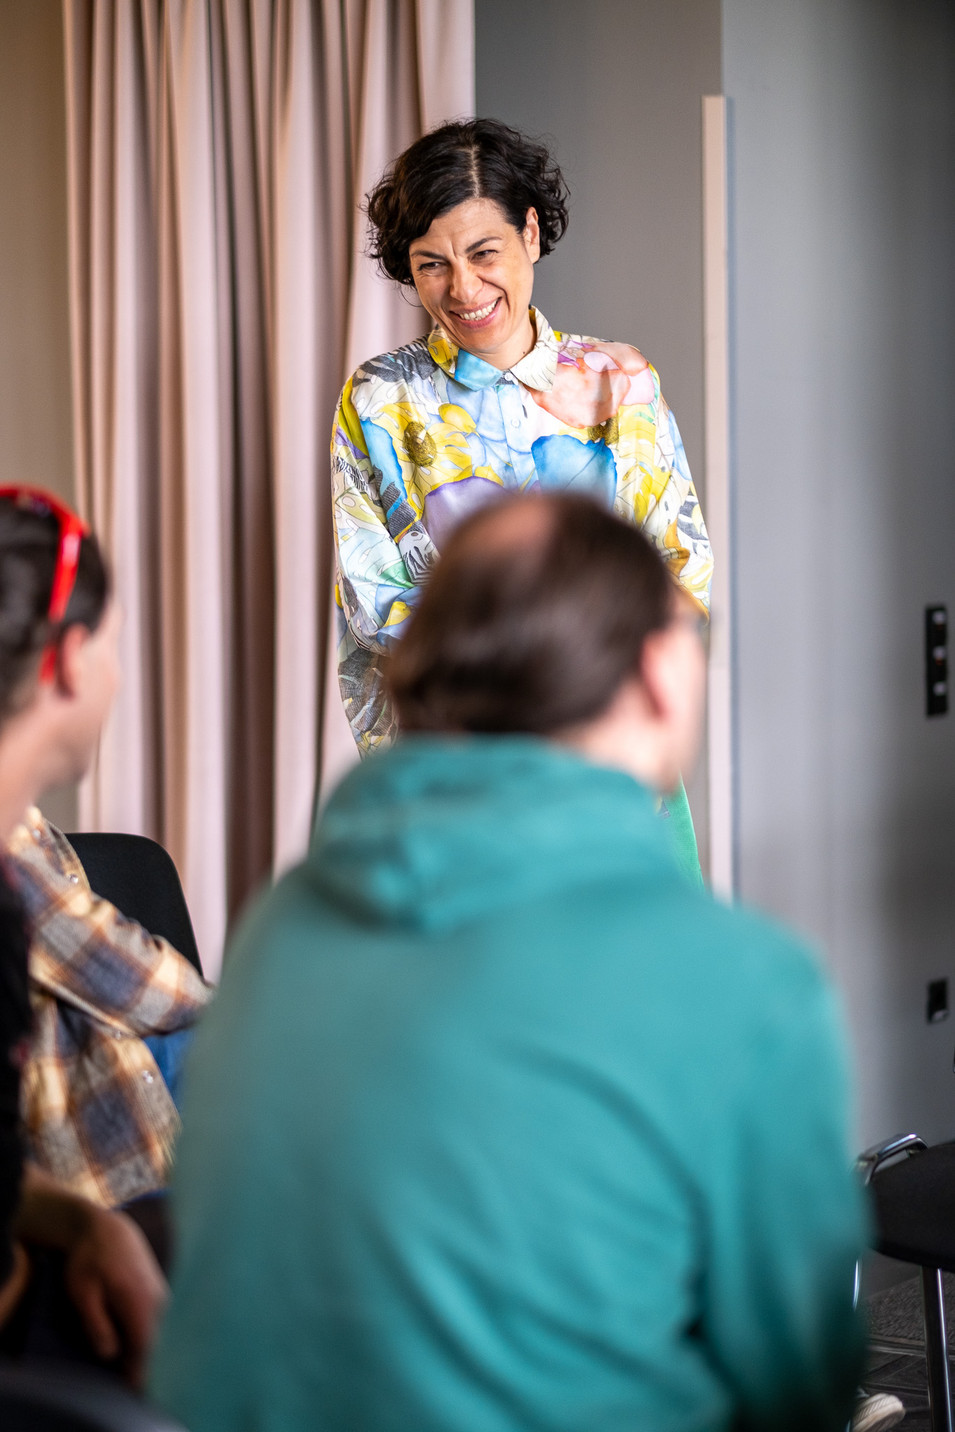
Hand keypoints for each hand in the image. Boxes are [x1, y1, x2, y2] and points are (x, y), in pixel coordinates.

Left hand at [63, 1205, 167, 1387]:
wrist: (107, 1227)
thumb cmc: (90, 1259)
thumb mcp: (83, 1293)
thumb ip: (97, 1324)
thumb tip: (110, 1355)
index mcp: (139, 1300)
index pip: (146, 1346)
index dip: (140, 1371)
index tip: (131, 1386)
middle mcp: (158, 1299)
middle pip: (156, 1342)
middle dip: (143, 1362)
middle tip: (126, 1375)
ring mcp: (162, 1294)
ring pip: (159, 1332)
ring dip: (147, 1347)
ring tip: (131, 1359)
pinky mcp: (160, 1291)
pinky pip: (158, 1321)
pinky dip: (149, 1334)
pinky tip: (136, 1339)